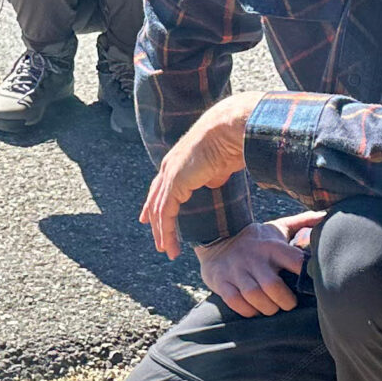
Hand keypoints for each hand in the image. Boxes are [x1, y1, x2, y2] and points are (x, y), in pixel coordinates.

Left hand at [139, 91, 261, 255]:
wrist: (230, 130)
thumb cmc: (231, 141)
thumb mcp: (220, 162)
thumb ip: (213, 173)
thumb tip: (213, 181)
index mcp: (178, 161)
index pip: (161, 186)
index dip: (156, 202)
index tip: (149, 217)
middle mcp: (169, 167)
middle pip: (155, 199)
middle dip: (154, 220)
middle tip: (157, 239)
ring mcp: (169, 174)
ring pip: (159, 210)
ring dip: (162, 232)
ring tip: (166, 250)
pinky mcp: (174, 183)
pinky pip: (165, 213)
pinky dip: (166, 230)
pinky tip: (169, 243)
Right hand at [196, 220, 311, 317]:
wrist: (216, 237)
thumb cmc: (255, 239)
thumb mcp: (277, 227)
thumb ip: (302, 222)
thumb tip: (325, 215)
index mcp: (272, 246)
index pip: (295, 261)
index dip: (307, 276)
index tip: (312, 285)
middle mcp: (254, 257)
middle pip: (273, 286)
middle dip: (285, 301)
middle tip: (289, 303)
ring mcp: (236, 270)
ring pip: (254, 296)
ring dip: (267, 308)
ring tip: (272, 308)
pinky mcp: (221, 281)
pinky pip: (235, 301)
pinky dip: (248, 310)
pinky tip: (254, 309)